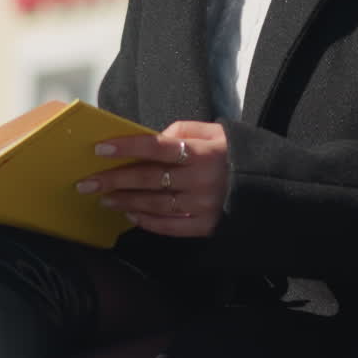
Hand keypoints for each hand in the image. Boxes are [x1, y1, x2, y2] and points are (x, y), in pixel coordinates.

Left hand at [76, 120, 228, 236]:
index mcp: (203, 152)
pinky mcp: (206, 227)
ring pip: (155, 204)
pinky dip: (147, 221)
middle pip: (149, 179)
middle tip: (87, 183)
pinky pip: (170, 226)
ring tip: (104, 198)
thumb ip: (183, 130)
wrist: (271, 186)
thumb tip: (151, 137)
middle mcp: (201, 180)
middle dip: (114, 180)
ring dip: (126, 201)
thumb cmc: (237, 154)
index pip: (157, 147)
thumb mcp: (217, 132)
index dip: (127, 147)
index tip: (100, 149)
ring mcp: (203, 206)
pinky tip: (130, 215)